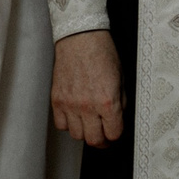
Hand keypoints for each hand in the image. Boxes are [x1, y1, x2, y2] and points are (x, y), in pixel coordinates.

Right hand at [51, 29, 124, 146]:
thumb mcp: (121, 77)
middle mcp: (87, 106)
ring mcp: (70, 104)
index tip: (116, 133)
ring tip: (90, 124)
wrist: (80, 38)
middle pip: (93, 140)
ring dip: (85, 132)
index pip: (113, 133)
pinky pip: (61, 124)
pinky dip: (69, 124)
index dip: (116, 135)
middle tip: (104, 136)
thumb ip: (120, 101)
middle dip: (102, 141)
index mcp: (107, 101)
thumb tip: (119, 117)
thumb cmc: (102, 52)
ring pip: (76, 135)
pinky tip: (75, 116)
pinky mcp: (57, 100)